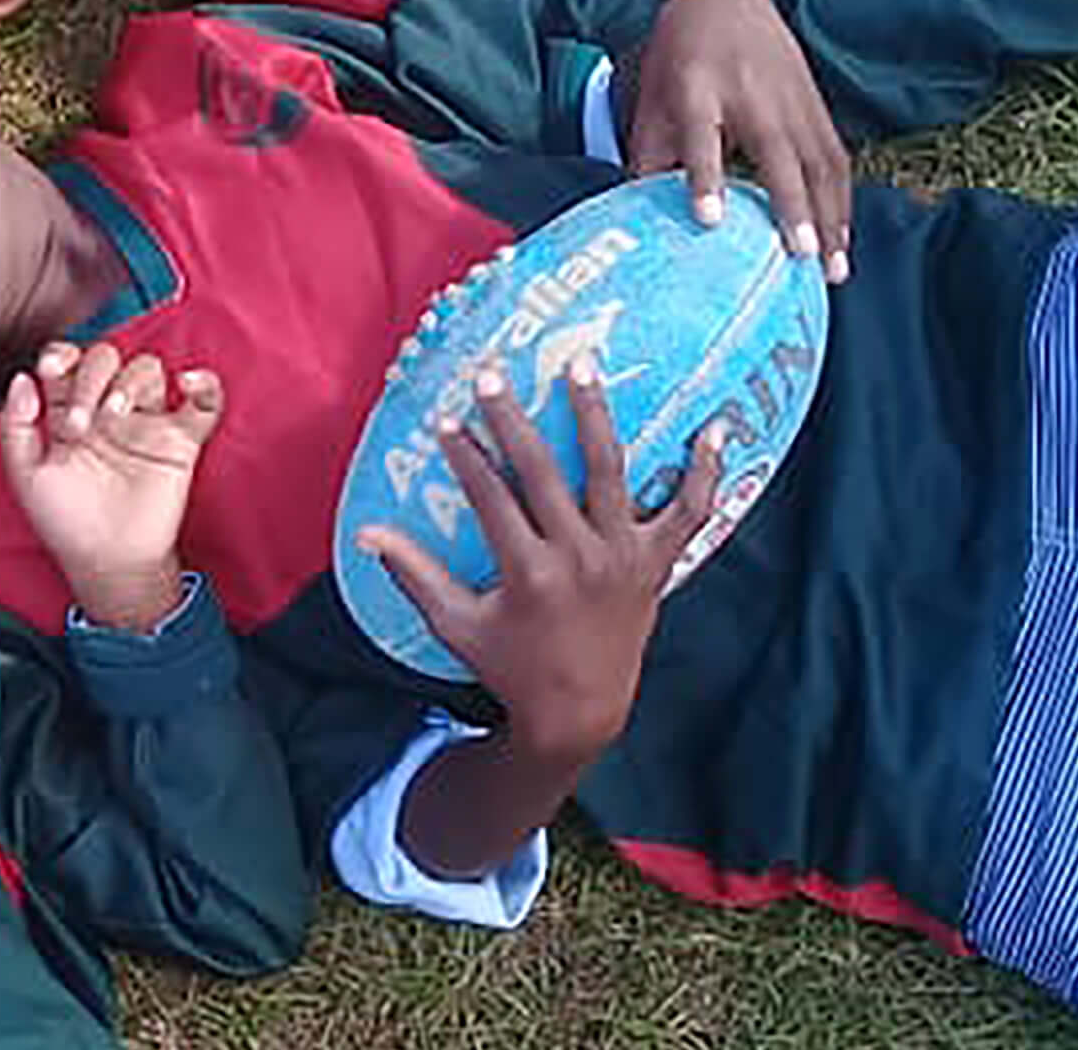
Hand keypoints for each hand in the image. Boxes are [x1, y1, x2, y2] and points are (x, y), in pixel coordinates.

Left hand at [0, 343, 221, 633]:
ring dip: (130, 381)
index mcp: (68, 411)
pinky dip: (205, 384)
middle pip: (105, 358)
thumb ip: (15, 426)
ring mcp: (145, 422)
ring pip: (147, 368)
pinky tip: (186, 384)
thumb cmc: (66, 521)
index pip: (67, 361)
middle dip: (90, 378)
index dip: (60, 354)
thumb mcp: (26, 476)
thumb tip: (23, 378)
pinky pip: (206, 401)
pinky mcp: (181, 441)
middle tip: (81, 423)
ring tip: (116, 416)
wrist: (107, 560)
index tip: (50, 368)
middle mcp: (106, 409)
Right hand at [354, 362, 717, 760]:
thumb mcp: (457, 626)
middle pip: (544, 474)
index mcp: (529, 575)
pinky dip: (705, 472)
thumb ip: (414, 575)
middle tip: (492, 375)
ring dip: (595, 416)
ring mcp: (624, 557)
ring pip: (612, 473)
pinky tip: (713, 428)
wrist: (582, 713)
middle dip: (513, 422)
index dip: (466, 457)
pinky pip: (691, 512)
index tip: (446, 420)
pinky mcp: (657, 563)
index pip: (491, 499)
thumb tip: (365, 534)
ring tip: (582, 365)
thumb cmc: (511, 668)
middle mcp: (580, 558)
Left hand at [621, 0, 849, 283]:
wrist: (725, 5)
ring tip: (833, 269)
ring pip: (817, 158)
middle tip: (800, 257)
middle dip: (790, 203)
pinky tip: (841, 241)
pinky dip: (842, 201)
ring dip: (829, 215)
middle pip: (775, 151)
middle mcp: (750, 92)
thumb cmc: (678, 66)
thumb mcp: (652, 103)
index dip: (705, 177)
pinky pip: (834, 156)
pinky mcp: (815, 105)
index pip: (702, 136)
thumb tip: (640, 221)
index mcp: (697, 89)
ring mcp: (789, 97)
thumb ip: (647, 158)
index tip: (709, 220)